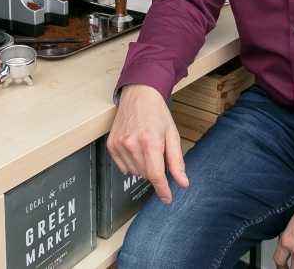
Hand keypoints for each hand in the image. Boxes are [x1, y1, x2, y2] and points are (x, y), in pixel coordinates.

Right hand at [106, 84, 188, 202]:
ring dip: (143, 166)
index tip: (167, 198)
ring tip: (146, 147)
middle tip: (157, 152)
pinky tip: (135, 149)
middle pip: (145, 174)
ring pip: (135, 172)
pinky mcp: (111, 145)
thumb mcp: (172, 135)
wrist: (138, 95)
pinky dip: (132, 163)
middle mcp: (131, 143)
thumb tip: (182, 182)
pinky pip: (123, 166)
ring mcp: (119, 144)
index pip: (155, 175)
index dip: (162, 190)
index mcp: (149, 141)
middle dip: (154, 170)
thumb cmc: (157, 113)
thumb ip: (176, 161)